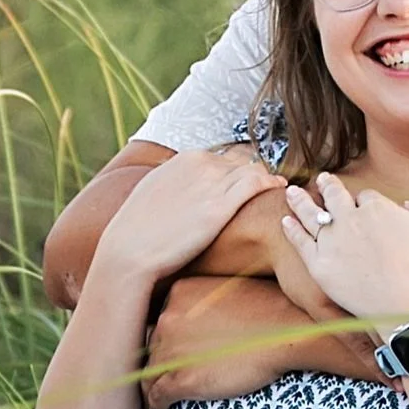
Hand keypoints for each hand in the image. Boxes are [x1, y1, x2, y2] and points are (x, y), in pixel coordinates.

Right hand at [95, 150, 284, 284]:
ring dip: (266, 178)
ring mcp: (211, 182)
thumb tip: (183, 189)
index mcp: (184, 158)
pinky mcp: (219, 205)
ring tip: (278, 190)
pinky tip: (280, 190)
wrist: (128, 252)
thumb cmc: (138, 231)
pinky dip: (271, 183)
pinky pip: (256, 183)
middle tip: (268, 187)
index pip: (224, 157)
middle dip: (255, 174)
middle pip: (242, 162)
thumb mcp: (154, 192)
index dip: (238, 171)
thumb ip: (175, 183)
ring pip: (253, 169)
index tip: (247, 183)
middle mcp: (200, 164)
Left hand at [143, 277, 330, 408]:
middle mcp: (168, 317)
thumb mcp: (231, 289)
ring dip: (152, 386)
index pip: (163, 320)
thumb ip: (209, 300)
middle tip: (166, 375)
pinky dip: (155, 405)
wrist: (289, 332)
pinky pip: (157, 396)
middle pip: (154, 346)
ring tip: (157, 397)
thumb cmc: (272, 309)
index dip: (167, 339)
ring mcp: (172, 349)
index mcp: (179, 293)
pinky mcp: (181, 379)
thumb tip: (211, 316)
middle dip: (159, 361)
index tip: (174, 351)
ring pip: (150, 373)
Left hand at [279, 173, 408, 330]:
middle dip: (328, 186)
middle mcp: (349, 218)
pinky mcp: (318, 263)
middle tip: (323, 180)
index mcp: (376, 206)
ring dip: (300, 200)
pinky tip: (286, 221)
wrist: (406, 304)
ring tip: (292, 192)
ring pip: (310, 214)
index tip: (363, 205)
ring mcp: (331, 240)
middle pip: (334, 196)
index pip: (365, 197)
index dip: (365, 202)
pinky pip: (300, 241)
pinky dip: (292, 229)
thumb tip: (407, 205)